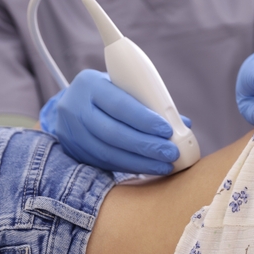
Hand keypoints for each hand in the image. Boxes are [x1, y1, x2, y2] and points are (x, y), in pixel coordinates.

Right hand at [40, 69, 190, 174]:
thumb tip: (183, 123)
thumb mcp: (121, 87)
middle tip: (171, 152)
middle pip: (113, 133)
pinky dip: (130, 167)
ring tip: (165, 164)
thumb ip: (147, 102)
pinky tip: (150, 169)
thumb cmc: (106, 94)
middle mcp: (75, 108)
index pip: (119, 104)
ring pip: (108, 153)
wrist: (69, 107)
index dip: (144, 120)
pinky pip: (105, 164)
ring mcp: (72, 133)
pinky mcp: (75, 153)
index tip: (168, 130)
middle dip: (146, 145)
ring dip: (141, 162)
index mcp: (89, 84)